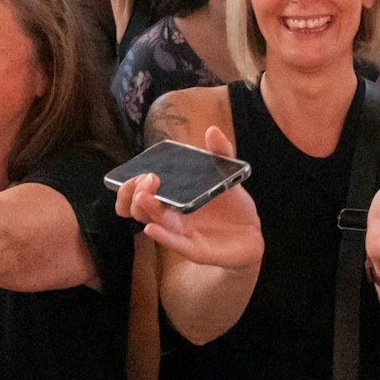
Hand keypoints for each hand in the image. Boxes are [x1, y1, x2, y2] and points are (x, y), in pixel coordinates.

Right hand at [117, 125, 263, 269]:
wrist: (251, 233)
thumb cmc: (231, 204)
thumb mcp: (226, 175)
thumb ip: (220, 153)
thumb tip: (212, 130)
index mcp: (170, 198)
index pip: (137, 194)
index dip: (128, 186)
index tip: (135, 171)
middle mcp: (169, 217)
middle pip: (139, 208)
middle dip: (136, 192)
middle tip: (148, 178)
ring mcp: (180, 234)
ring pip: (153, 222)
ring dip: (145, 209)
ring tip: (145, 196)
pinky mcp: (195, 249)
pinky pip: (175, 244)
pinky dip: (161, 237)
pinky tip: (151, 228)